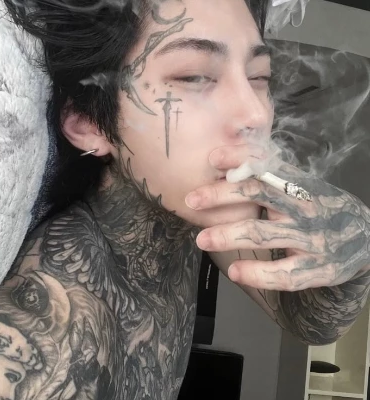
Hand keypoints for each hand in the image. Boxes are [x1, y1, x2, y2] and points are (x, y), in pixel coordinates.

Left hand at [186, 147, 369, 290]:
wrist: (365, 238)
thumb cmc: (319, 207)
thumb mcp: (302, 185)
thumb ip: (272, 175)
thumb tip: (229, 162)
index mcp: (299, 183)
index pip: (266, 166)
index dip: (240, 159)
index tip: (213, 158)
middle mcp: (304, 207)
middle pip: (258, 195)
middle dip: (221, 195)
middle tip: (191, 200)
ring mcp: (311, 239)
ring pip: (264, 234)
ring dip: (228, 235)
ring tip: (201, 239)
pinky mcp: (316, 269)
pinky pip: (283, 273)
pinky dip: (257, 273)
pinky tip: (235, 272)